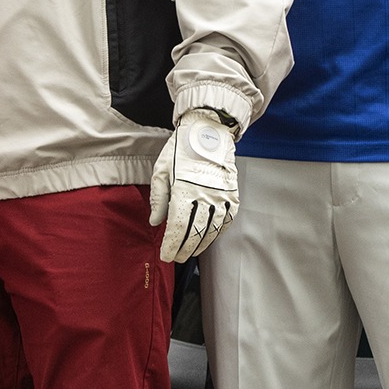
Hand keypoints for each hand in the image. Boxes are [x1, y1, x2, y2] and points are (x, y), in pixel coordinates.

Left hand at [149, 113, 238, 262]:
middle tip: (177, 257)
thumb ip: (159, 198)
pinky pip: (225, 221)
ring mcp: (222, 196)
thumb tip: (155, 222)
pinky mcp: (232, 195)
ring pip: (211, 230)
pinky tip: (208, 237)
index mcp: (184, 189)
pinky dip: (216, 232)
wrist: (209, 131)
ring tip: (191, 251)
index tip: (166, 255)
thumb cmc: (180, 149)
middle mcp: (205, 195)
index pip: (177, 227)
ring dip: (200, 244)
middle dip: (184, 249)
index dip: (171, 245)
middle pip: (195, 232)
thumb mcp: (161, 170)